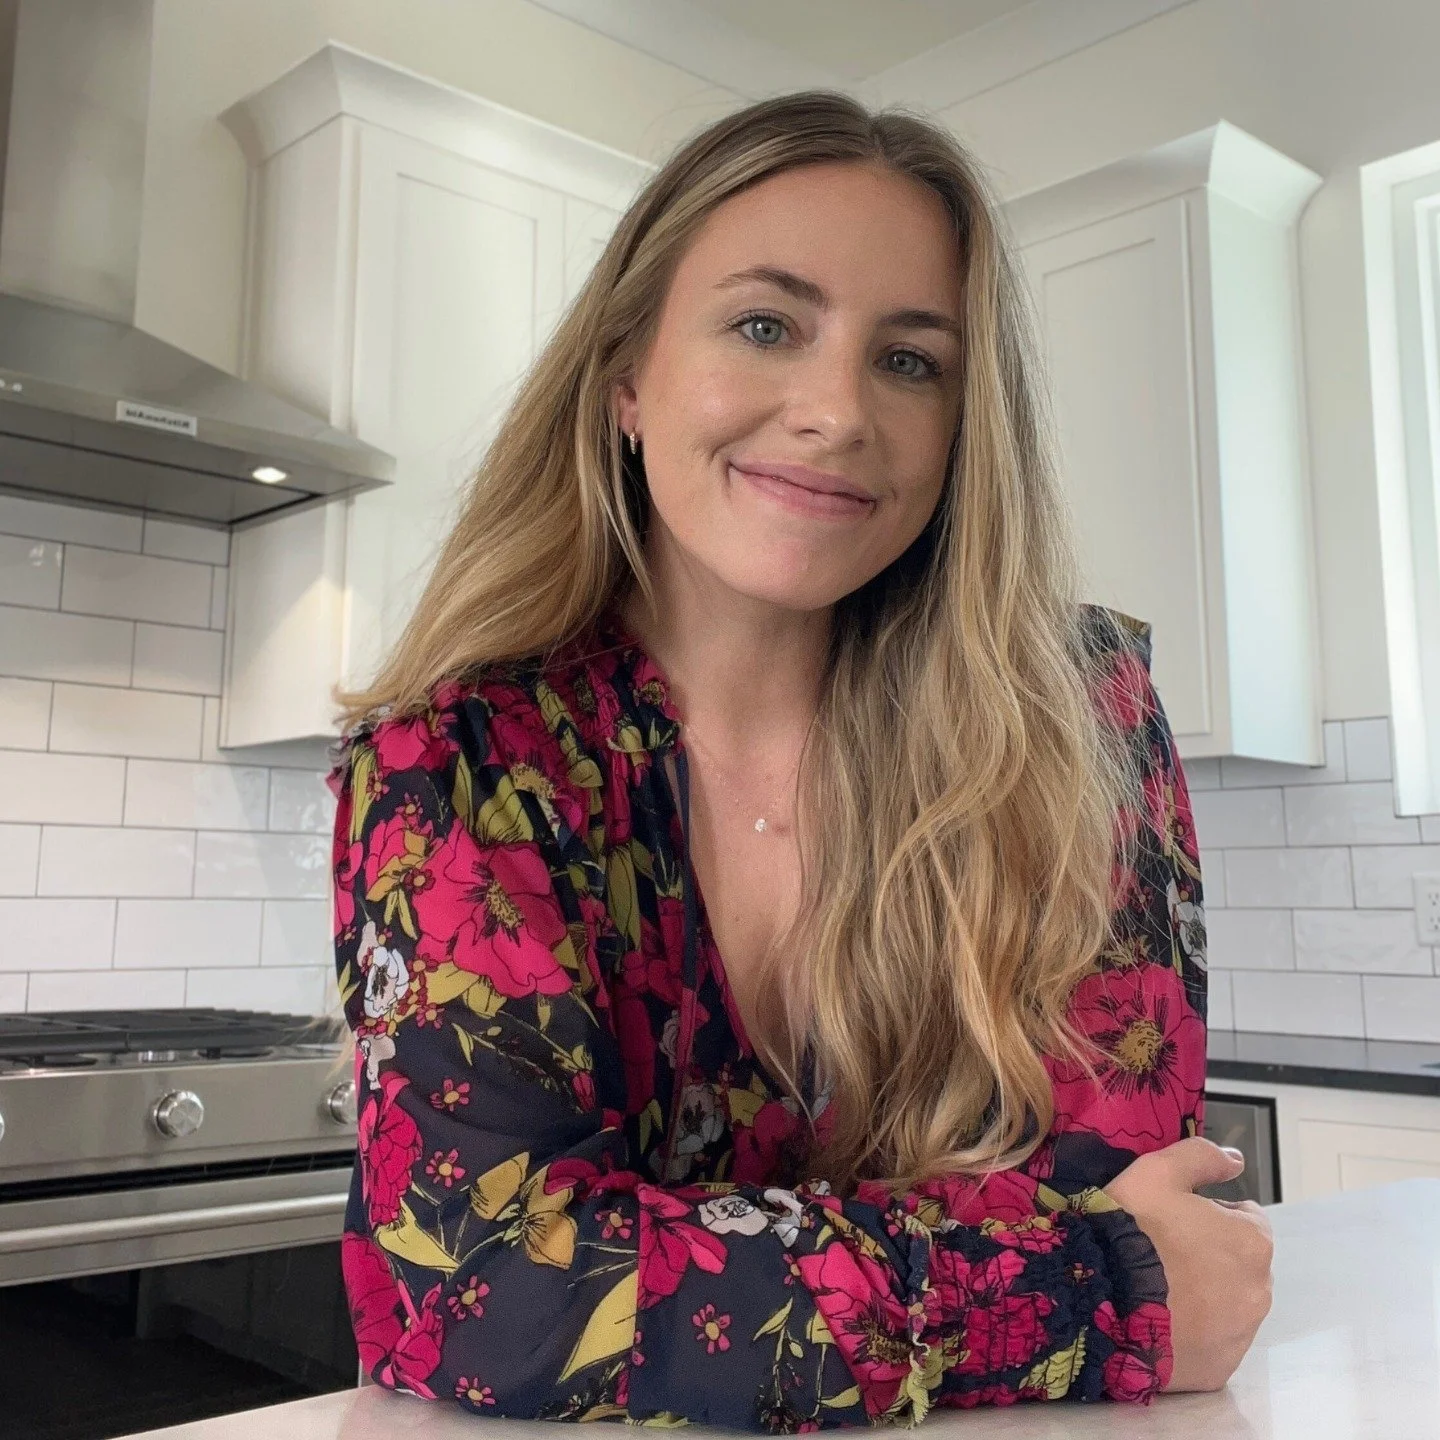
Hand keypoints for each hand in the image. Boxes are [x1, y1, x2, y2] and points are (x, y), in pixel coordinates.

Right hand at [1102, 1135, 1273, 1392]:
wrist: (1097, 1298)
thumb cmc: (1131, 1228)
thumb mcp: (1156, 1171)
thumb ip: (1200, 1157)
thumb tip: (1235, 1159)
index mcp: (1252, 1242)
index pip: (1246, 1220)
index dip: (1210, 1214)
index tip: (1175, 1218)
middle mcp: (1258, 1292)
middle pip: (1239, 1265)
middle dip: (1212, 1256)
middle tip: (1162, 1252)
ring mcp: (1240, 1336)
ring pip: (1228, 1305)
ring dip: (1205, 1294)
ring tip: (1157, 1287)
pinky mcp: (1218, 1368)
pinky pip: (1211, 1343)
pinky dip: (1194, 1331)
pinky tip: (1159, 1318)